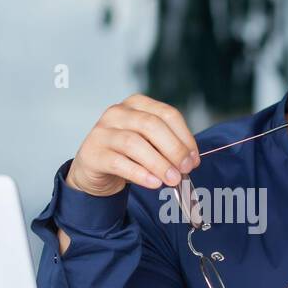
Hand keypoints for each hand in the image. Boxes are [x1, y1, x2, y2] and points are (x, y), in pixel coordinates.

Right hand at [65, 93, 200, 196]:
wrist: (94, 168)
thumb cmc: (126, 153)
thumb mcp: (149, 144)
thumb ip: (167, 148)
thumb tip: (190, 161)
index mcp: (137, 104)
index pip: (167, 114)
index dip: (185, 137)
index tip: (194, 158)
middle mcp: (118, 112)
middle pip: (151, 125)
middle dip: (174, 149)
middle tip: (186, 169)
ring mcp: (102, 131)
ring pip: (134, 143)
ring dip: (158, 163)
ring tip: (172, 179)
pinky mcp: (93, 153)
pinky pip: (118, 163)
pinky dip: (139, 174)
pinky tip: (154, 183)